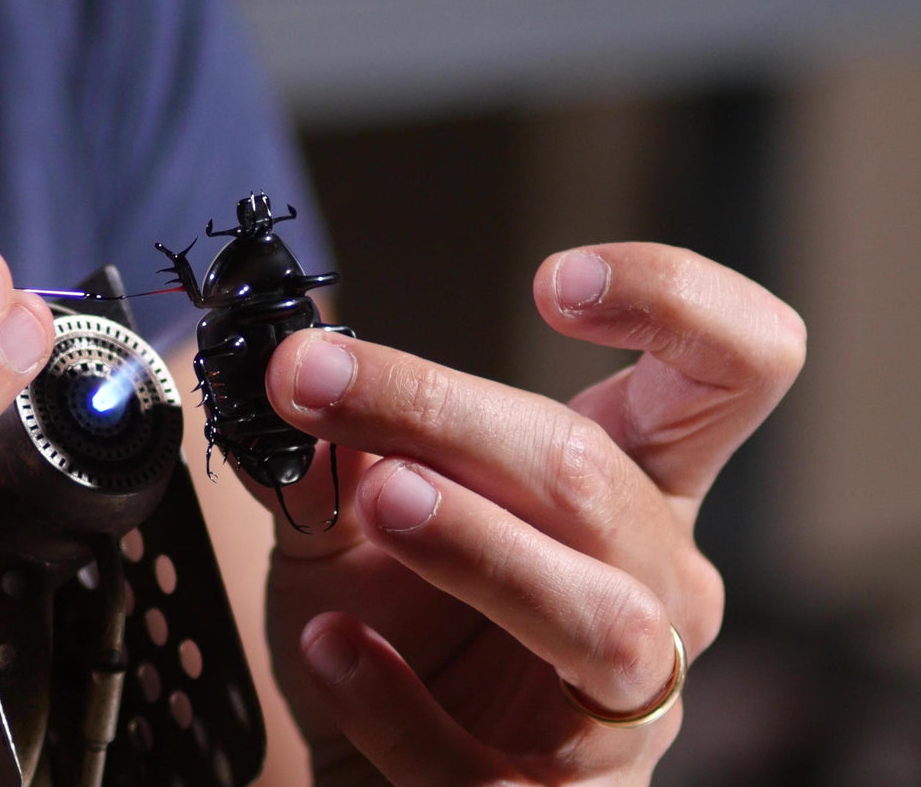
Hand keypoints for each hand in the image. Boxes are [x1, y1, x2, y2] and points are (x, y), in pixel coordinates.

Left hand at [258, 243, 804, 783]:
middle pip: (596, 478)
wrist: (372, 762)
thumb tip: (289, 373)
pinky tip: (332, 651)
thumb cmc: (391, 624)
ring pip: (595, 618)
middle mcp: (654, 586)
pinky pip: (490, 760)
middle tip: (318, 380)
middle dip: (445, 414)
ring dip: (480, 548)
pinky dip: (396, 700)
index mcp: (628, 489)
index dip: (677, 301)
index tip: (554, 282)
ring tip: (378, 501)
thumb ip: (328, 455)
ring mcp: (623, 706)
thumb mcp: (349, 524)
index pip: (731, 369)